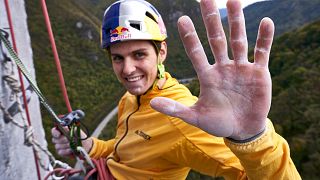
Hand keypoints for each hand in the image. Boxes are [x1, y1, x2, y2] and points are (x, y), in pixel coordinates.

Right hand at [51, 127, 92, 156]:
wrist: (85, 146)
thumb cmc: (80, 137)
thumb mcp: (77, 131)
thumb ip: (69, 128)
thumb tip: (63, 126)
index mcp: (61, 131)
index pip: (54, 131)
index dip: (55, 133)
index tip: (59, 134)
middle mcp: (58, 138)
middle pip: (55, 139)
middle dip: (63, 140)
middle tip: (69, 140)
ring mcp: (58, 145)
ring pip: (58, 146)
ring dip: (66, 145)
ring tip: (73, 145)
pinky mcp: (60, 152)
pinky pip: (61, 152)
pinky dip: (67, 151)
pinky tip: (71, 150)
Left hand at [150, 0, 273, 139]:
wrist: (242, 130)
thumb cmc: (218, 123)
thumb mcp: (195, 117)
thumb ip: (176, 109)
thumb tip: (152, 103)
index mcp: (207, 76)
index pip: (196, 52)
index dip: (190, 37)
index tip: (182, 19)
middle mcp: (223, 67)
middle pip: (217, 39)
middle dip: (211, 20)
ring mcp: (241, 68)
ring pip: (238, 40)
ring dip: (236, 21)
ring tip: (233, 0)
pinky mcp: (258, 73)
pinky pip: (262, 52)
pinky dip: (265, 38)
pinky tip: (265, 22)